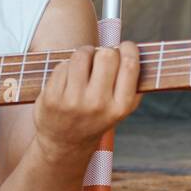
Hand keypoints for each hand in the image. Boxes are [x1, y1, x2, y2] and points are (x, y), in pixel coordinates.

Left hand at [33, 42, 141, 160]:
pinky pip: (63, 65)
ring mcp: (73, 101)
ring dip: (84, 54)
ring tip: (84, 64)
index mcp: (120, 107)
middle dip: (104, 51)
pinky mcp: (52, 97)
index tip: (126, 46)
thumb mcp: (121, 109)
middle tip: (101, 59)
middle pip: (107, 55)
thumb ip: (133, 85)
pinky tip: (69, 78)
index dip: (129, 49)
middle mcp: (97, 104)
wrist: (65, 143)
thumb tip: (138, 52)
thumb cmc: (97, 117)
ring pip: (82, 55)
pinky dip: (67, 66)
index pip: (129, 65)